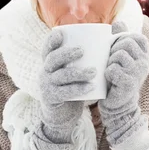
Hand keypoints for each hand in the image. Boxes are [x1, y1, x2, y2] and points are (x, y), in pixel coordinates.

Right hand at [37, 27, 96, 149]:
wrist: (62, 116)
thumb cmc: (72, 89)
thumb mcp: (72, 73)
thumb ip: (81, 61)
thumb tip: (103, 41)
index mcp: (49, 64)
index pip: (47, 49)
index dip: (51, 41)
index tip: (60, 33)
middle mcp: (45, 73)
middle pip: (52, 59)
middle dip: (66, 54)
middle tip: (82, 51)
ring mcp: (46, 86)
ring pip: (61, 76)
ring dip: (78, 72)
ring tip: (94, 71)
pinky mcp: (52, 99)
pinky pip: (65, 92)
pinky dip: (79, 88)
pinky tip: (92, 86)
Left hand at [98, 21, 148, 144]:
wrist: (118, 104)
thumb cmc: (118, 77)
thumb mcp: (121, 56)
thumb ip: (121, 39)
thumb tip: (119, 22)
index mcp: (144, 55)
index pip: (137, 37)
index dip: (124, 38)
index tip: (117, 48)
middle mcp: (145, 62)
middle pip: (126, 43)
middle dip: (113, 50)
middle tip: (110, 61)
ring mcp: (138, 73)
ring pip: (119, 55)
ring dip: (109, 61)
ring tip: (110, 70)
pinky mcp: (129, 83)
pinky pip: (113, 69)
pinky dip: (107, 72)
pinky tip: (109, 79)